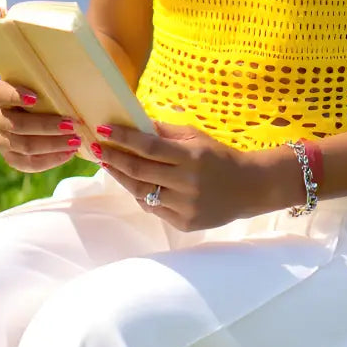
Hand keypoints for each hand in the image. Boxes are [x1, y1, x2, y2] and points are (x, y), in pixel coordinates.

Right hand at [0, 80, 81, 172]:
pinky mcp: (9, 156)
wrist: (37, 110)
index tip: (35, 98)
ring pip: (23, 146)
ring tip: (75, 141)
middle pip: (17, 124)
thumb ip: (51, 86)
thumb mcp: (43, 84)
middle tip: (72, 125)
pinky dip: (50, 159)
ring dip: (52, 144)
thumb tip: (79, 93)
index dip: (14, 96)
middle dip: (47, 126)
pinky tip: (68, 154)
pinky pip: (27, 163)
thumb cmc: (43, 91)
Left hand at [94, 121, 261, 230]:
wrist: (250, 188)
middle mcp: (186, 183)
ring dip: (122, 178)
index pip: (149, 147)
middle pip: (139, 171)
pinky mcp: (184, 223)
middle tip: (96, 148)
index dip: (123, 138)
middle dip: (114, 158)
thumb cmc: (221, 157)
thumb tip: (138, 122)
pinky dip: (141, 195)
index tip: (102, 129)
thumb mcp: (197, 137)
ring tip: (109, 165)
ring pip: (142, 193)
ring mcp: (184, 206)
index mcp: (190, 157)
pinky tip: (133, 184)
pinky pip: (154, 209)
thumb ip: (167, 132)